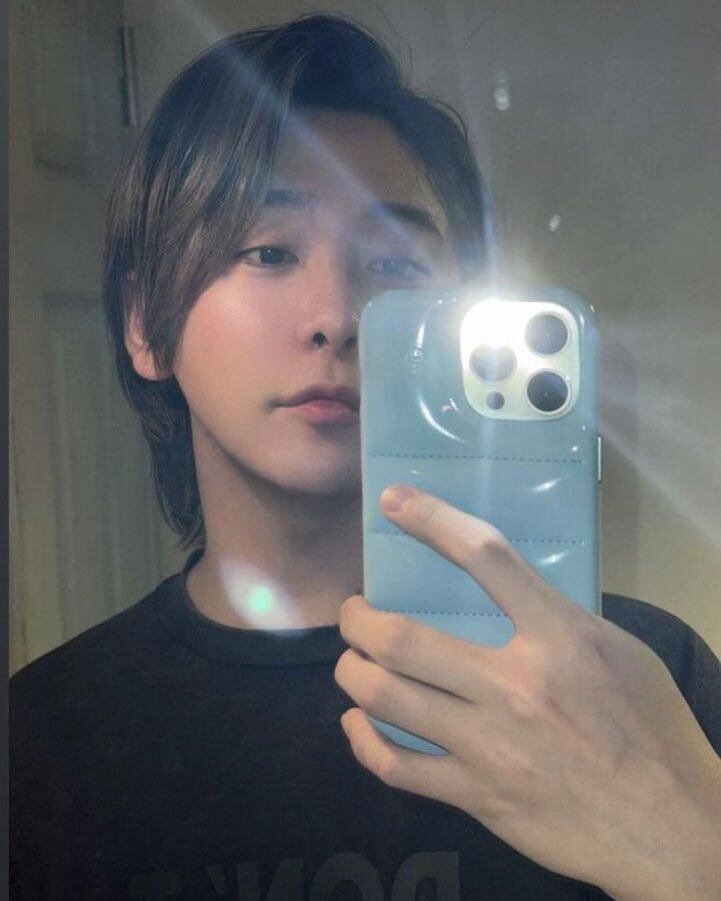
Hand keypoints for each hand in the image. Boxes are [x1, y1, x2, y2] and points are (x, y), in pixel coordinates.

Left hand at [334, 485, 720, 899]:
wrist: (671, 827)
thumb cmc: (652, 727)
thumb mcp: (619, 651)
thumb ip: (558, 618)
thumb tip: (505, 593)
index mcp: (559, 639)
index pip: (486, 558)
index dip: (432, 521)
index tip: (393, 500)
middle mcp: (514, 686)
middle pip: (404, 638)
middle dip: (359, 620)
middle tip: (355, 612)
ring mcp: (490, 745)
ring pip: (385, 698)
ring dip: (352, 671)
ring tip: (352, 660)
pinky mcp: (478, 795)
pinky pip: (396, 766)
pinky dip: (362, 740)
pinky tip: (357, 722)